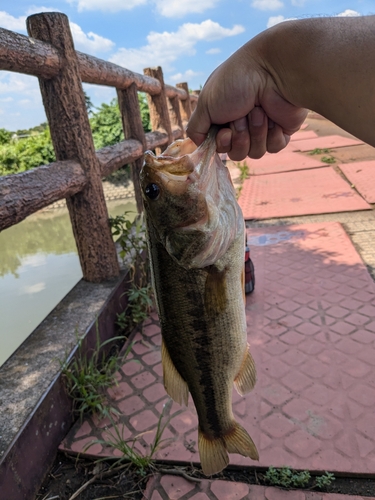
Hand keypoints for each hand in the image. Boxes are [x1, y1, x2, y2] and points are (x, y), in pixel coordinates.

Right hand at [186, 37, 307, 160]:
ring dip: (256, 132)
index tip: (225, 131)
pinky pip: (274, 148)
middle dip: (240, 137)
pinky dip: (272, 134)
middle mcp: (242, 124)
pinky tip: (274, 117)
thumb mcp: (205, 104)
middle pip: (237, 153)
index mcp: (224, 117)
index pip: (220, 146)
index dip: (222, 143)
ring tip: (259, 110)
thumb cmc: (236, 82)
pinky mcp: (282, 131)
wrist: (272, 71)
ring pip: (255, 152)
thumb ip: (195, 128)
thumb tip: (198, 145)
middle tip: (243, 114)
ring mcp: (263, 128)